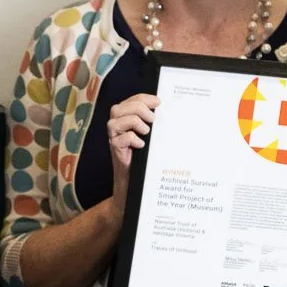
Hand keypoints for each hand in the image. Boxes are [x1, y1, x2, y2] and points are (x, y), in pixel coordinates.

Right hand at [107, 93, 159, 218]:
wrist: (137, 187)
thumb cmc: (147, 161)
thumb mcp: (153, 139)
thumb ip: (157, 126)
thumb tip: (172, 113)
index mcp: (126, 120)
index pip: (130, 101)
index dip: (143, 98)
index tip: (158, 102)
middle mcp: (117, 129)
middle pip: (118, 108)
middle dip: (137, 108)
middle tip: (153, 119)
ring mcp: (114, 141)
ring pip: (114, 122)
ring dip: (133, 122)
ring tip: (147, 132)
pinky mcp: (116, 154)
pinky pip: (119, 140)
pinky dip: (132, 139)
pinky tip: (142, 145)